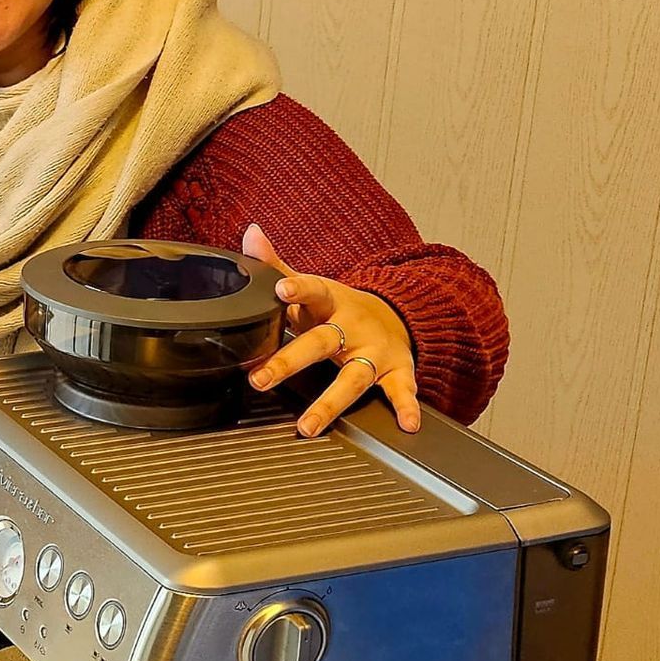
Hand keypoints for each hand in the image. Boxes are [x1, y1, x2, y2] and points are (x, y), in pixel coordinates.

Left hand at [240, 223, 420, 436]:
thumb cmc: (340, 309)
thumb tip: (251, 235)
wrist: (396, 317)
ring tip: (308, 425)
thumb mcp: (312, 288)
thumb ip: (277, 267)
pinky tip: (408, 424)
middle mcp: (352, 326)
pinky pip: (402, 390)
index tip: (281, 289)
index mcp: (329, 303)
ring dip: (330, 402)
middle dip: (290, 361)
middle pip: (321, 342)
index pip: (312, 290)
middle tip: (261, 379)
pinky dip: (408, 406)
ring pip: (353, 377)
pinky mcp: (397, 371)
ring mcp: (375, 350)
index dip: (297, 288)